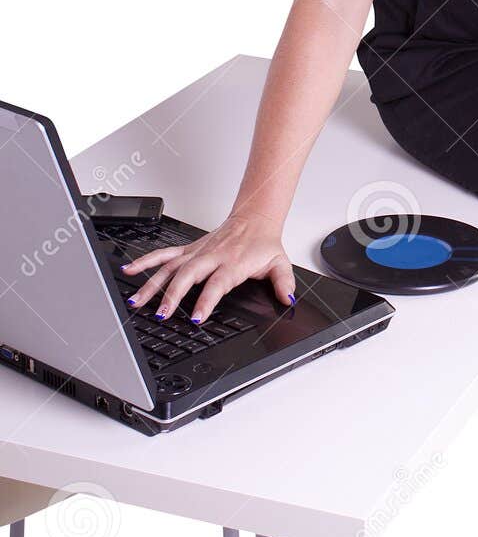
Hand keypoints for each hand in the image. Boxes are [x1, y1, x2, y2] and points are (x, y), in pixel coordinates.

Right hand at [119, 209, 295, 325]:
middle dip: (172, 295)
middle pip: (187, 276)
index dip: (206, 301)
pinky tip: (130, 271)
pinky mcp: (188, 249)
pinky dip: (146, 261)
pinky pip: (164, 254)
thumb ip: (284, 282)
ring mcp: (197, 252)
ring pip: (170, 267)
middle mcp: (211, 257)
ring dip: (152, 283)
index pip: (217, 284)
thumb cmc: (263, 244)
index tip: (197, 317)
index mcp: (232, 263)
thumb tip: (288, 299)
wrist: (254, 219)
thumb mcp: (280, 263)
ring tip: (137, 300)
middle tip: (161, 314)